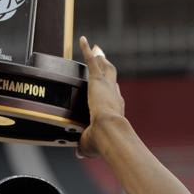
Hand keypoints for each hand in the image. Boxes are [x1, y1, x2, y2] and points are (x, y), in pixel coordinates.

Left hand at [77, 36, 125, 157]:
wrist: (109, 132)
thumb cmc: (103, 141)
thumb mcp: (91, 145)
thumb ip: (84, 147)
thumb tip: (79, 153)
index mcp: (115, 110)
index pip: (114, 97)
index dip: (112, 91)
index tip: (111, 88)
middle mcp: (114, 96)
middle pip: (112, 78)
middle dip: (108, 69)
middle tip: (105, 60)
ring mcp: (106, 87)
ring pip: (104, 68)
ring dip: (100, 58)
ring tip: (97, 49)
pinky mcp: (97, 80)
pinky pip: (91, 61)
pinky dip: (87, 50)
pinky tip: (83, 40)